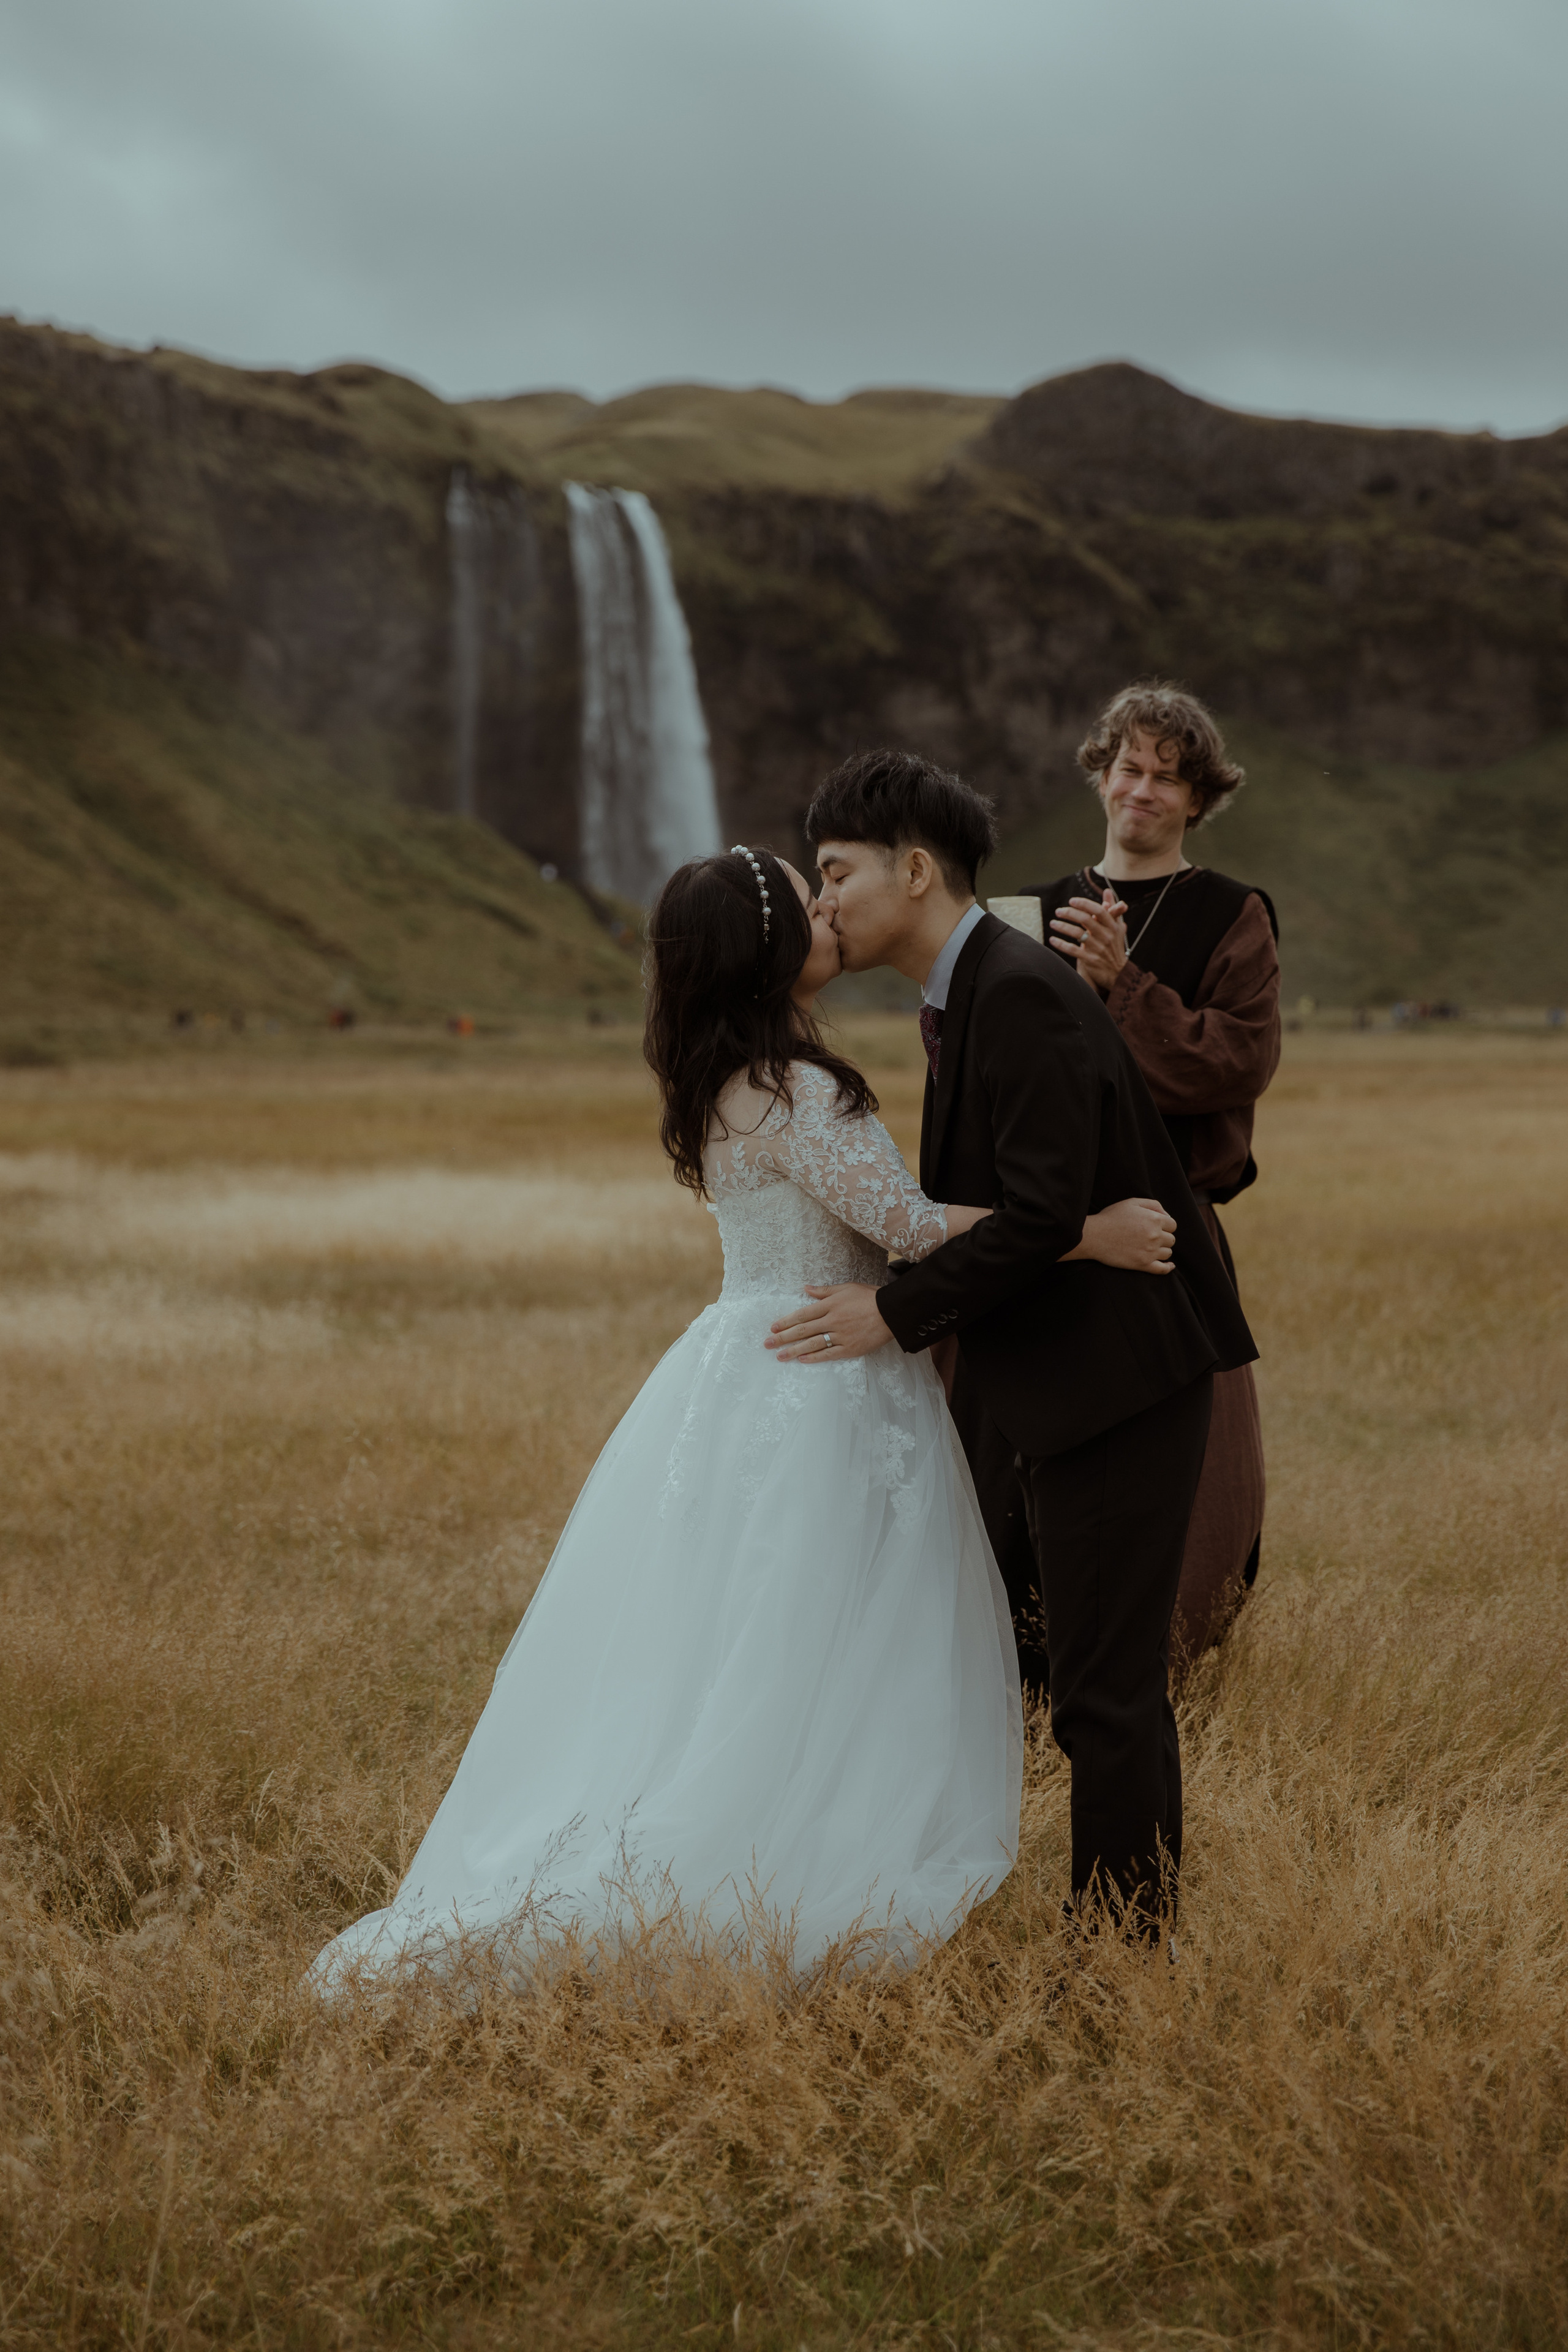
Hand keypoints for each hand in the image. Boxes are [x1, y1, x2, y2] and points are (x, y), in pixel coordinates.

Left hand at [765, 1282, 893, 1362]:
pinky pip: (829, 1354)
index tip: (773, 1327)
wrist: (892, 1311)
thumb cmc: (870, 1296)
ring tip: (779, 1356)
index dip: (786, 1321)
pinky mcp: (850, 1348)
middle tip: (767, 1344)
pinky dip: (814, 1357)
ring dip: (793, 1350)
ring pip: (812, 1344)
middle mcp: (832, 1320)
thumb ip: (824, 1291)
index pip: (802, 1314)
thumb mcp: (846, 1288)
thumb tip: (805, 1288)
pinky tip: (802, 1359)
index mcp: (830, 1305)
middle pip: (803, 1330)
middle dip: (783, 1337)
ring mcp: (841, 1336)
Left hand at [1050, 888, 1127, 993]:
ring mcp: (1098, 948)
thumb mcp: (1117, 927)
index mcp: (1112, 926)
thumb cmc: (1115, 946)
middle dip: (1069, 913)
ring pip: (1077, 934)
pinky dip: (1061, 944)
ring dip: (1062, 927)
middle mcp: (1106, 936)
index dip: (1084, 904)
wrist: (1118, 973)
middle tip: (1058, 911)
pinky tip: (1052, 940)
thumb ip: (1112, 908)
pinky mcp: (1090, 960)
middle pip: (1085, 920)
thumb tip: (1106, 891)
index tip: (1071, 901)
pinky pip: (1073, 950)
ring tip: (1053, 923)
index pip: (1098, 910)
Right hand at [1067, 1196, 1175, 1272]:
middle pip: (1171, 1239)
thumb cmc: (1111, 1217)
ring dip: (1162, 1250)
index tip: (1156, 1227)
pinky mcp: (1142, 1264)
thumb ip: (1153, 1204)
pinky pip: (1163, 1269)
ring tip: (1150, 1248)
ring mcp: (1150, 1251)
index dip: (1165, 1225)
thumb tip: (1167, 1215)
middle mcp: (1155, 1236)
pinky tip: (1169, 1266)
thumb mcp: (1132, 1202)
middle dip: (1163, 1238)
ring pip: (1167, 1253)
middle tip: (1149, 1237)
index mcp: (1154, 1219)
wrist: (1094, 1236)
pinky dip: (1168, 1267)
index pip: (1172, 1225)